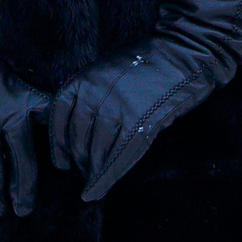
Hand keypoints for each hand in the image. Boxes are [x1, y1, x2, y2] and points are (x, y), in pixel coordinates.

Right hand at [0, 32, 50, 217]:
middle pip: (25, 160)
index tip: (63, 169)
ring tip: (9, 208)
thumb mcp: (3, 77)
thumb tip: (32, 134)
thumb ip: (19, 102)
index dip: (59, 152)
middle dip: (27, 187)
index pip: (49, 129)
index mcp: (21, 95)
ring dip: (4, 192)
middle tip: (27, 207)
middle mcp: (5, 113)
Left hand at [47, 0, 241, 201]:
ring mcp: (117, 109)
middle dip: (79, 160)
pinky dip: (108, 176)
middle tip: (83, 174)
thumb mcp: (109, 70)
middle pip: (78, 137)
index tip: (60, 161)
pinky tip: (99, 190)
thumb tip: (85, 132)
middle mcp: (96, 94)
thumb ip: (94, 96)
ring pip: (96, 150)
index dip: (58, 143)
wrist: (183, 52)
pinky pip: (119, 156)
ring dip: (92, 171)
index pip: (60, 116)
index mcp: (86, 78)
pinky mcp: (140, 122)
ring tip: (92, 183)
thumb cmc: (149, 62)